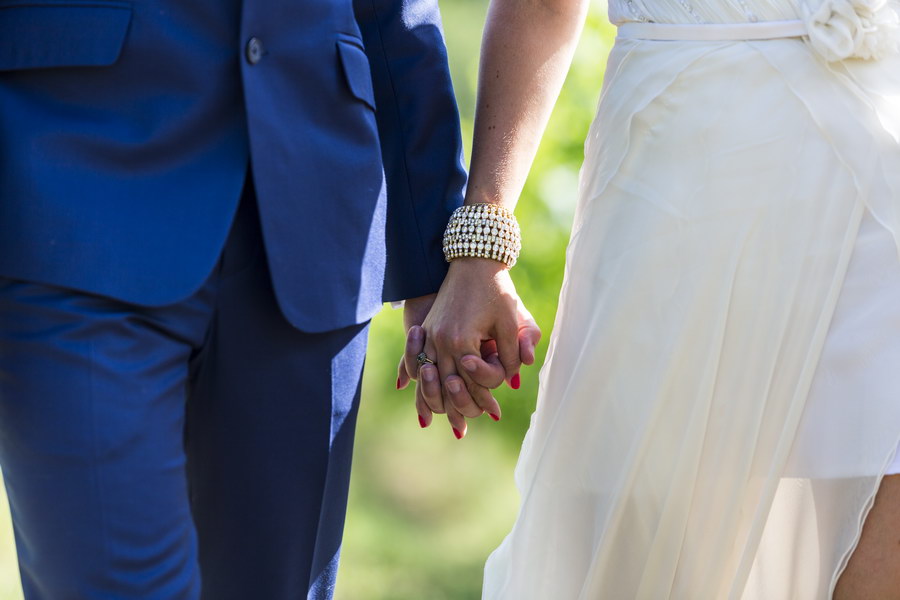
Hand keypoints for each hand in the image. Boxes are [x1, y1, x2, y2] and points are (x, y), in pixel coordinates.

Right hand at [398, 258, 540, 436]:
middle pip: (447, 385)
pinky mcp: (426, 330)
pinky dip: (420, 384)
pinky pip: (418, 364)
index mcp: (461, 340)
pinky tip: (419, 399)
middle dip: (458, 408)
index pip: (472, 381)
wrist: (472, 262)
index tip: (494, 413)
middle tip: (464, 429)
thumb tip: (513, 380)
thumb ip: (513, 352)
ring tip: (441, 420)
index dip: (484, 398)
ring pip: (429, 379)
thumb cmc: (496, 290)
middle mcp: (440, 340)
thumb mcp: (511, 320)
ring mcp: (429, 335)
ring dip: (435, 402)